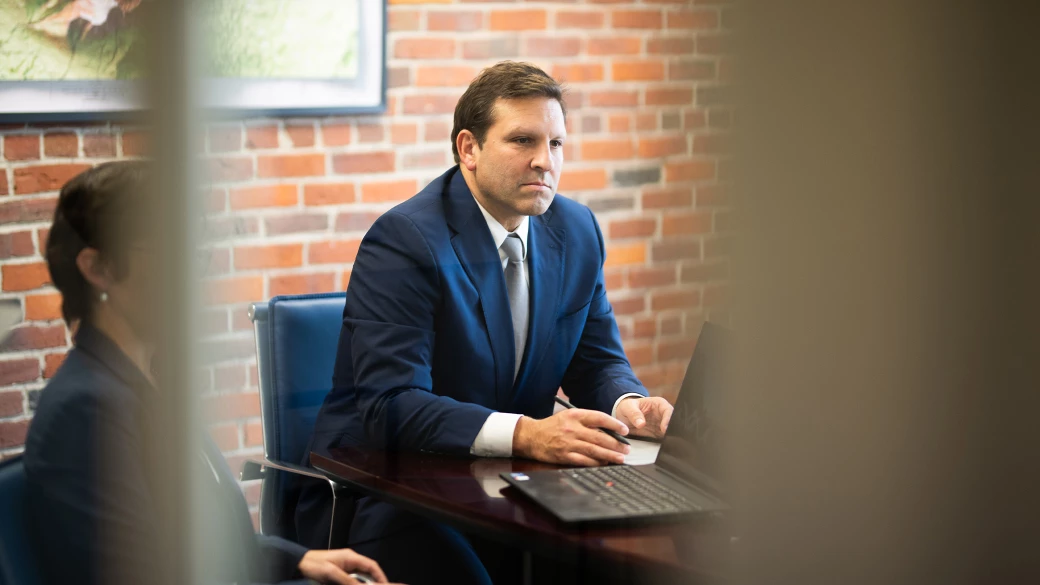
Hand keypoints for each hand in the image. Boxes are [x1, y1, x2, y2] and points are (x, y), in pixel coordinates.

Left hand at [298, 549, 390, 584]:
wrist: (296, 563)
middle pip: (367, 572)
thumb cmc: (313, 565)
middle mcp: (350, 560)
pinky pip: (351, 579)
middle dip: (372, 582)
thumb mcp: (331, 573)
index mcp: (351, 557)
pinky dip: (355, 583)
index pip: (372, 566)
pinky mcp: (338, 572)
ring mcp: (344, 566)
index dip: (381, 576)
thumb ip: (348, 581)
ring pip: (359, 577)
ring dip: (363, 583)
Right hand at [512, 408, 629, 465]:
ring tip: (621, 458)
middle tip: (626, 449)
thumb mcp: (568, 416)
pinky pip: (584, 461)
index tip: (624, 430)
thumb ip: (586, 421)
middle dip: (616, 444)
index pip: (599, 418)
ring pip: (594, 450)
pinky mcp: (564, 456)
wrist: (531, 436)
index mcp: (575, 415)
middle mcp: (572, 428)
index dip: (614, 424)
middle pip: (600, 437)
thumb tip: (608, 430)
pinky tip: (604, 464)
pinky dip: (596, 463)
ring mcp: (568, 443)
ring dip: (609, 455)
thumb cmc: (552, 426)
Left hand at [615, 396, 672, 439]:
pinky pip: (664, 440)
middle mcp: (663, 415)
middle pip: (673, 423)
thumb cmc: (627, 408)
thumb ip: (634, 414)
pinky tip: (662, 447)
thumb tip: (641, 424)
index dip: (668, 419)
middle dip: (672, 430)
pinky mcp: (658, 435)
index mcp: (659, 404)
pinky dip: (664, 443)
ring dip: (669, 438)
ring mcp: (662, 425)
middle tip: (668, 438)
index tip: (664, 429)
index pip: (668, 410)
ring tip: (666, 444)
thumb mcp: (628, 407)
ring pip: (671, 432)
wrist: (623, 416)